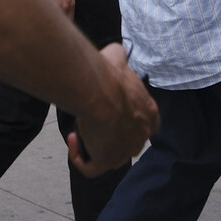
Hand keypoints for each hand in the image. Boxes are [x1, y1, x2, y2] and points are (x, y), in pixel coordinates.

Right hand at [67, 43, 158, 176]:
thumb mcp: (116, 57)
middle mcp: (141, 135)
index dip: (131, 122)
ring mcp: (125, 151)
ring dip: (93, 146)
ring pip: (110, 156)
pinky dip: (79, 157)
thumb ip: (118, 56)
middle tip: (93, 121)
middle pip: (128, 142)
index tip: (114, 112)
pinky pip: (91, 168)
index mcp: (148, 112)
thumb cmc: (109, 75)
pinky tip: (72, 140)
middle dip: (110, 134)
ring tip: (79, 130)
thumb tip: (115, 51)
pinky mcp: (107, 161)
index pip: (148, 124)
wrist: (99, 91)